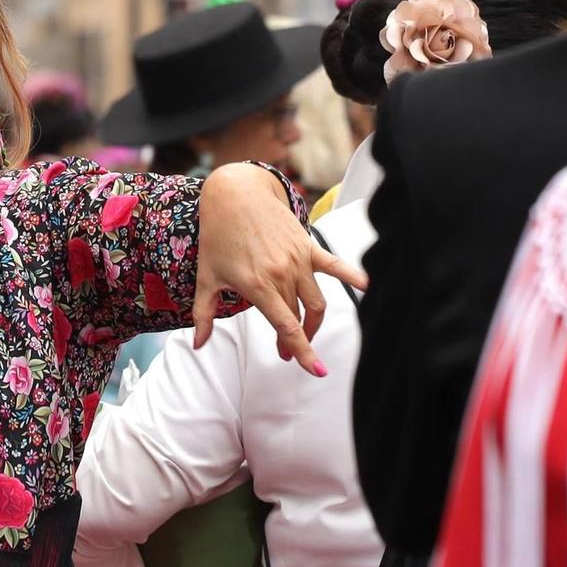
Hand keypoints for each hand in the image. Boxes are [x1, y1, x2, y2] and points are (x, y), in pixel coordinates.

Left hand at [193, 163, 368, 373]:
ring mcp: (298, 259)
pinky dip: (353, 277)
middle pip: (300, 317)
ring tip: (303, 333)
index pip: (286, 326)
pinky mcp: (308, 246)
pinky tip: (369, 287)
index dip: (302, 350)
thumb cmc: (217, 237)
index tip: (315, 370)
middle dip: (296, 339)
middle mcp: (282, 274)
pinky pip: (335, 265)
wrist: (234, 196)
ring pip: (317, 301)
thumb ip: (203, 314)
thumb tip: (197, 344)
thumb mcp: (206, 278)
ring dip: (313, 322)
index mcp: (257, 285)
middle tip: (285, 350)